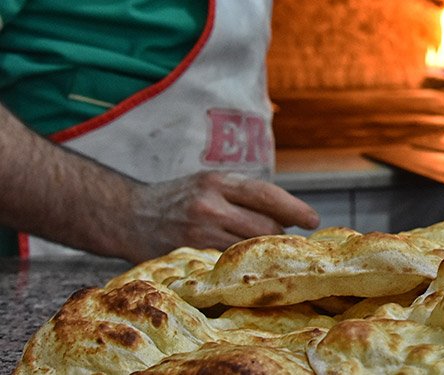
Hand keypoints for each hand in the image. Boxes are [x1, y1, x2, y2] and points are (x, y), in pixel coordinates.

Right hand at [120, 171, 319, 262]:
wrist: (126, 215)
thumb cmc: (178, 199)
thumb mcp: (209, 183)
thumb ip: (243, 196)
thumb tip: (287, 216)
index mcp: (217, 182)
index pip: (266, 194)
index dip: (294, 208)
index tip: (312, 221)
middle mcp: (209, 205)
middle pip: (264, 225)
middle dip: (278, 234)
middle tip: (284, 241)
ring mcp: (198, 232)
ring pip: (249, 247)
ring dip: (262, 252)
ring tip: (262, 253)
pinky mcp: (189, 255)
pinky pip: (228, 264)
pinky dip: (239, 265)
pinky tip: (241, 266)